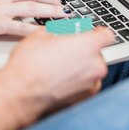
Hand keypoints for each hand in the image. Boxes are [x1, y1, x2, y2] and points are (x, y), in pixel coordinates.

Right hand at [0, 27, 114, 125]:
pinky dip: (77, 81)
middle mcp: (95, 65)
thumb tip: (58, 33)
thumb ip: (57, 31)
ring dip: (81, 66)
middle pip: (97, 53)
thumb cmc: (30, 65)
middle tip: (66, 50)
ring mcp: (92, 83)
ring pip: (91, 70)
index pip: (107, 35)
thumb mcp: (40, 35)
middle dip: (84, 51)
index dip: (99, 32)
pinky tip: (60, 79)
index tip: (93, 32)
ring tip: (60, 66)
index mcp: (88, 45)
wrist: (21, 93)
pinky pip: (86, 84)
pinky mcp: (85, 98)